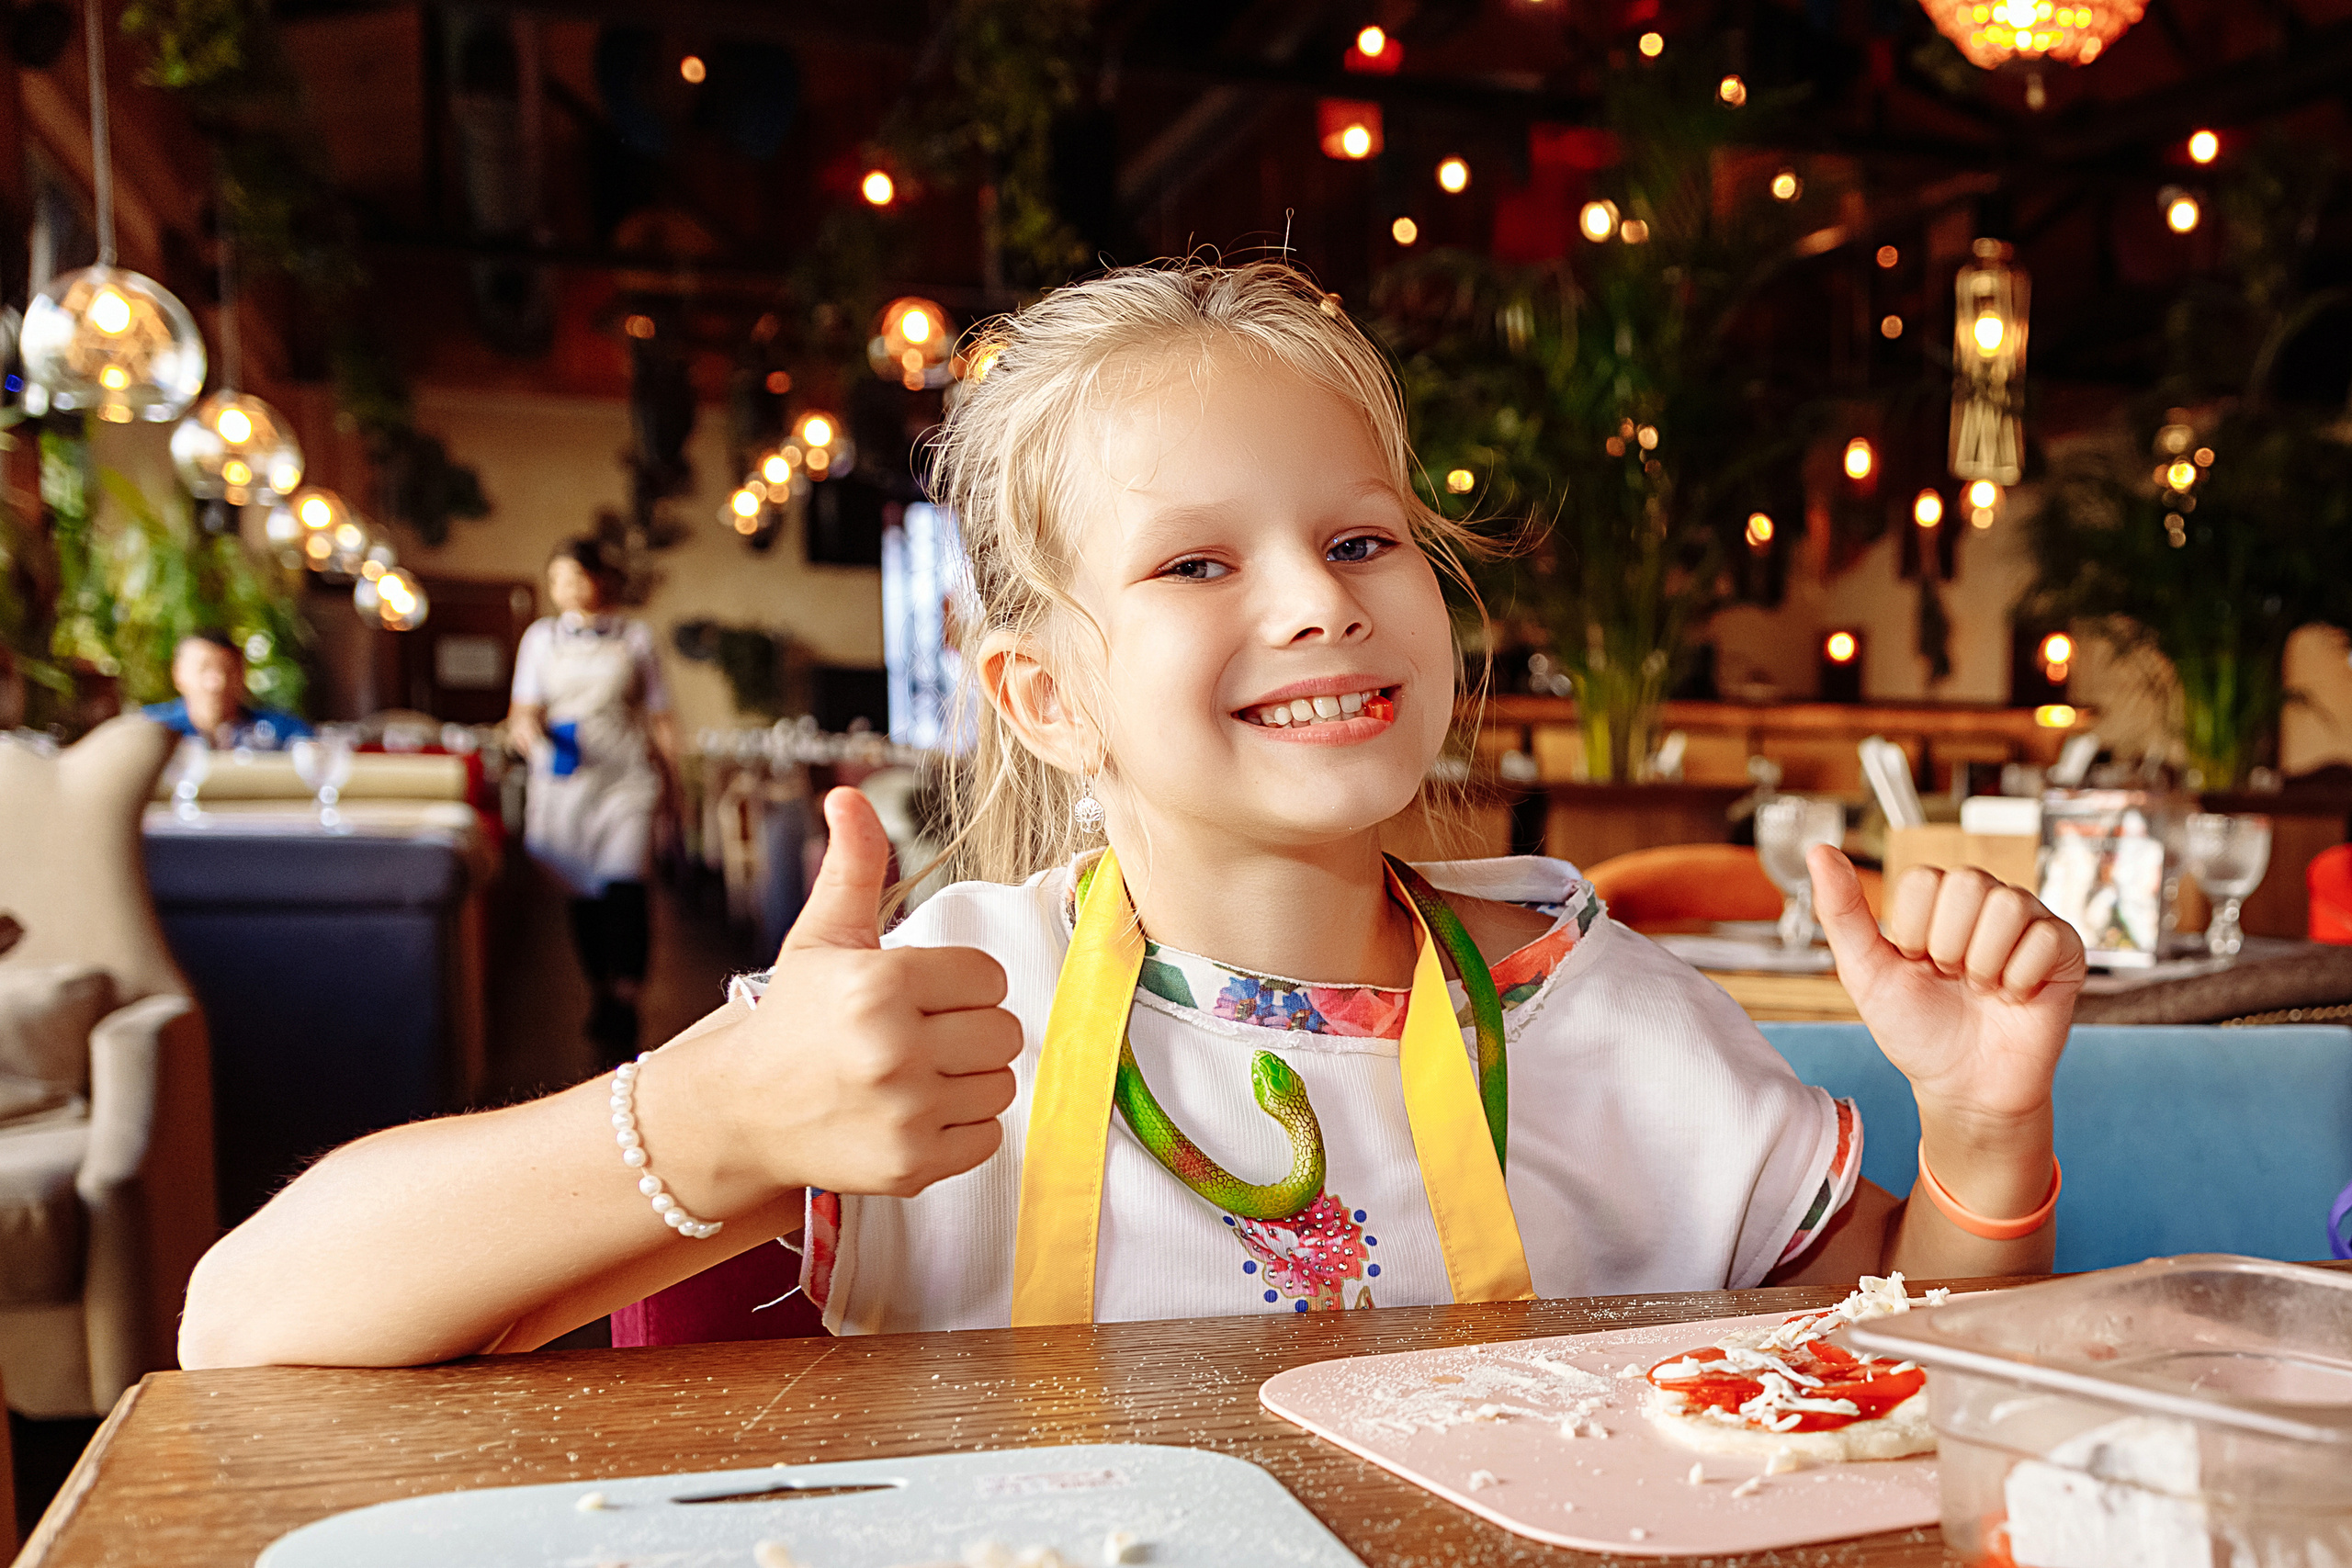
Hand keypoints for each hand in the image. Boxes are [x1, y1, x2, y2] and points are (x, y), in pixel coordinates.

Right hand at [702, 788, 1019, 1198]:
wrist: (741, 1111)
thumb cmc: (793, 1019)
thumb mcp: (822, 936)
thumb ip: (854, 866)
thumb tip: (848, 797)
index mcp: (879, 983)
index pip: (987, 976)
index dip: (961, 983)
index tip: (923, 994)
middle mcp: (893, 1049)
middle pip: (1003, 1031)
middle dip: (969, 1029)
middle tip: (922, 1035)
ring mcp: (904, 1112)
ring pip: (1001, 1084)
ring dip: (970, 1078)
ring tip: (918, 1074)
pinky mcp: (911, 1164)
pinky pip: (988, 1137)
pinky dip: (961, 1127)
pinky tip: (916, 1112)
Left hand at [1808, 845, 2084, 1131]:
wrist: (1963, 1086)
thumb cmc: (1916, 1028)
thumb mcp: (1865, 972)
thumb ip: (1842, 911)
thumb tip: (1820, 851)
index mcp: (1936, 900)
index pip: (1923, 879)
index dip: (1913, 932)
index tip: (1915, 964)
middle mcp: (1984, 901)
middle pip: (1968, 882)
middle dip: (1948, 946)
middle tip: (1951, 978)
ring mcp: (2027, 922)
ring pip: (2009, 905)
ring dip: (1984, 962)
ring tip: (1981, 987)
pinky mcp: (2065, 949)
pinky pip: (2047, 938)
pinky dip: (2020, 979)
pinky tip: (2013, 997)